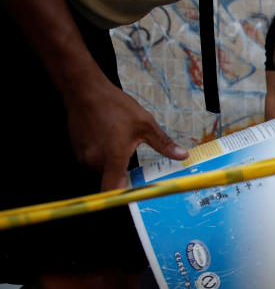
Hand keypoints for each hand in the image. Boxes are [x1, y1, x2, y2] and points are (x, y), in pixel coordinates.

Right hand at [66, 79, 187, 190]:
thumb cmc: (115, 106)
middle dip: (124, 175)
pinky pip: (94, 162)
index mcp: (113, 158)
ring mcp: (83, 158)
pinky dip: (103, 156)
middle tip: (133, 157)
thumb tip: (183, 156)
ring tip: (118, 141)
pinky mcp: (77, 152)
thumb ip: (163, 144)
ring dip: (113, 164)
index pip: (113, 190)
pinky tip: (109, 139)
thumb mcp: (145, 124)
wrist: (84, 90)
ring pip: (103, 171)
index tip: (137, 198)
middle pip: (111, 180)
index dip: (124, 198)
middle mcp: (95, 162)